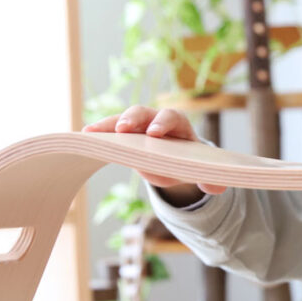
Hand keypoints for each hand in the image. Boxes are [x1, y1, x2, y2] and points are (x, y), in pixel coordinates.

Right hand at [83, 104, 226, 196]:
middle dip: (133, 119)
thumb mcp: (199, 171)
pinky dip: (98, 131)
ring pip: (122, 119)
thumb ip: (211, 178)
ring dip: (108, 124)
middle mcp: (155, 119)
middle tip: (123, 129)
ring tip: (92, 132)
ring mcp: (137, 125)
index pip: (171, 118)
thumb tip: (217, 188)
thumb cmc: (187, 161)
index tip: (155, 134)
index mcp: (178, 124)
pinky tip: (85, 136)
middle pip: (144, 113)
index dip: (163, 123)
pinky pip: (109, 130)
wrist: (174, 160)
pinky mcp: (123, 134)